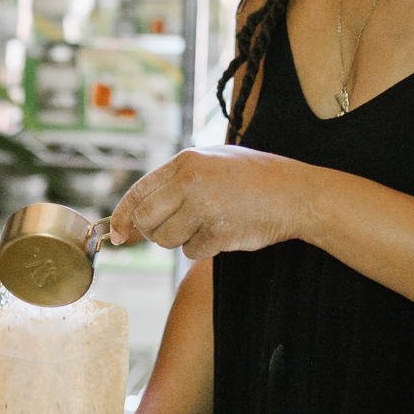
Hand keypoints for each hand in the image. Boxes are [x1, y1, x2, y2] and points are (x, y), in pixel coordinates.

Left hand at [109, 145, 313, 259]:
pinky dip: (205, 248)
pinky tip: (226, 230)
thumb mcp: (212, 162)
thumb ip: (176, 182)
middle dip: (153, 232)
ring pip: (167, 240)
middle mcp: (189, 182)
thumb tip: (136, 215)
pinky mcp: (219, 232)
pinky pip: (193, 251)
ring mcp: (204, 207)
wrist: (296, 193)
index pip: (138, 193)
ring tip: (209, 222)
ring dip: (182, 239)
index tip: (116, 234)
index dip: (122, 216)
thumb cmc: (254, 178)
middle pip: (146, 221)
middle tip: (171, 230)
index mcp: (185, 162)